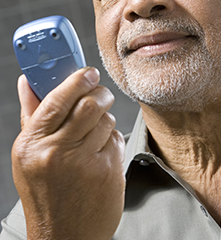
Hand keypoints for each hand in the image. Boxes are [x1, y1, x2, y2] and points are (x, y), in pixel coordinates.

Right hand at [12, 67, 124, 239]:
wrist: (64, 236)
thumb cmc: (46, 193)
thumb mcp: (28, 155)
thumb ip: (32, 114)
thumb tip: (27, 83)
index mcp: (33, 144)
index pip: (57, 98)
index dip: (77, 79)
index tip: (87, 72)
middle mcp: (57, 152)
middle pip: (89, 103)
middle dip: (99, 93)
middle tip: (99, 94)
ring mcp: (85, 163)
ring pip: (106, 118)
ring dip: (105, 117)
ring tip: (95, 130)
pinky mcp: (108, 171)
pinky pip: (117, 138)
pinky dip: (112, 138)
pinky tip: (101, 151)